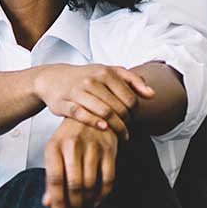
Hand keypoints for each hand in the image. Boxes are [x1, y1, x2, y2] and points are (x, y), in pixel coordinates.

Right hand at [31, 64, 154, 139]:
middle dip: (127, 122)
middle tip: (127, 129)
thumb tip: (152, 95)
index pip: (130, 98)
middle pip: (119, 108)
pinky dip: (95, 123)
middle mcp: (92, 80)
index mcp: (106, 72)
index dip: (135, 112)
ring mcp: (77, 91)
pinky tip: (104, 129)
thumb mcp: (109, 72)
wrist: (53, 78)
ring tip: (121, 135)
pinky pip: (82, 115)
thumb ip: (133, 81)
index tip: (133, 118)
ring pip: (103, 112)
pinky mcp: (64, 103)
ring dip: (116, 127)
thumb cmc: (86, 77)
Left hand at [43, 119, 119, 207]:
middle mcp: (72, 146)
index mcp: (54, 146)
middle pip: (73, 185)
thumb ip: (51, 177)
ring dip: (87, 203)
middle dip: (73, 206)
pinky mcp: (109, 149)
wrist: (93, 110)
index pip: (54, 179)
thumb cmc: (70, 136)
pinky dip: (102, 195)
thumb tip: (48, 203)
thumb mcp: (55, 151)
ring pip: (90, 184)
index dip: (57, 201)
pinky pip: (108, 179)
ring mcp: (93, 147)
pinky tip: (96, 201)